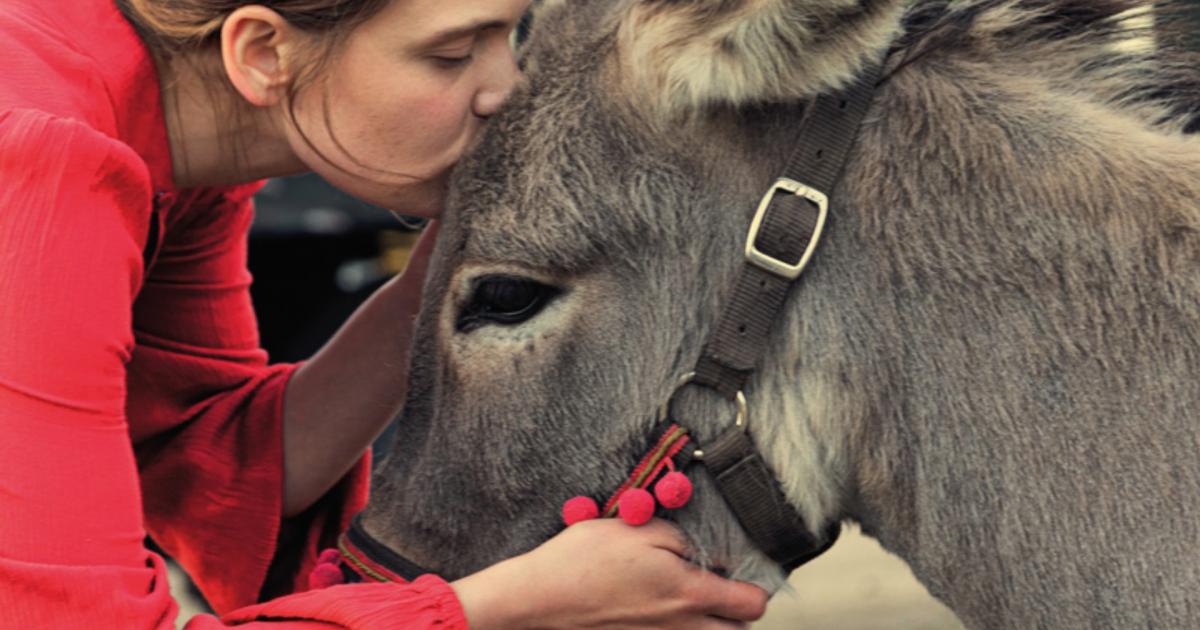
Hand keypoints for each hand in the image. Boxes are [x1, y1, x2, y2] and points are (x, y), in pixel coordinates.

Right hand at [451, 519, 767, 628]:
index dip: (756, 584)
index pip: (752, 603)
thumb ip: (683, 539)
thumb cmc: (584, 560)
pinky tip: (664, 611)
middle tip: (722, 585)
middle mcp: (683, 628)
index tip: (742, 568)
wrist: (539, 598)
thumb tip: (713, 552)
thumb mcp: (638, 529)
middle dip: (739, 611)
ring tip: (695, 599)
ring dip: (714, 625)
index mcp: (689, 594)